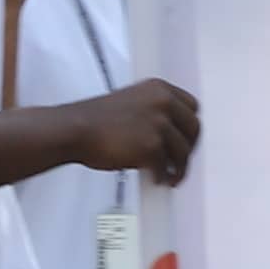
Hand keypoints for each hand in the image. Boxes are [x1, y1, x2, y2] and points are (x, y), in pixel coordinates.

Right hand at [71, 76, 203, 183]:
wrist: (76, 129)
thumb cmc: (96, 119)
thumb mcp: (132, 101)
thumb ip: (154, 111)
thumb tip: (170, 134)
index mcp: (159, 88)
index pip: (192, 106)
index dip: (189, 126)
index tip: (185, 138)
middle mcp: (163, 103)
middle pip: (193, 129)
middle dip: (189, 148)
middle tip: (180, 161)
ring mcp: (159, 124)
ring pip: (183, 151)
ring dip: (179, 167)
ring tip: (170, 176)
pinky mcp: (152, 146)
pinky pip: (166, 167)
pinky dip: (163, 176)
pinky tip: (157, 179)